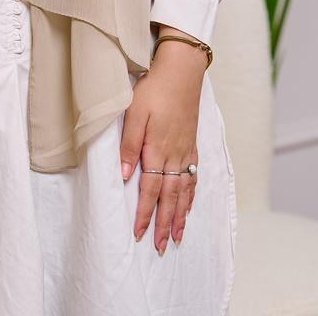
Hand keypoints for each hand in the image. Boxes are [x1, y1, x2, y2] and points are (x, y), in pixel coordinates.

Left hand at [119, 34, 205, 253]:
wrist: (182, 70)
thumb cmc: (154, 88)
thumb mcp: (134, 112)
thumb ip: (128, 144)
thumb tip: (123, 175)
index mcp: (158, 150)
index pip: (150, 190)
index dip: (145, 214)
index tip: (139, 234)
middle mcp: (175, 155)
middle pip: (170, 197)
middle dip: (165, 224)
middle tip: (162, 247)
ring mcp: (186, 150)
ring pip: (184, 191)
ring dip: (180, 215)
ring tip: (178, 236)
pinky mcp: (192, 142)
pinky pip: (194, 176)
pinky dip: (192, 195)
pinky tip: (190, 203)